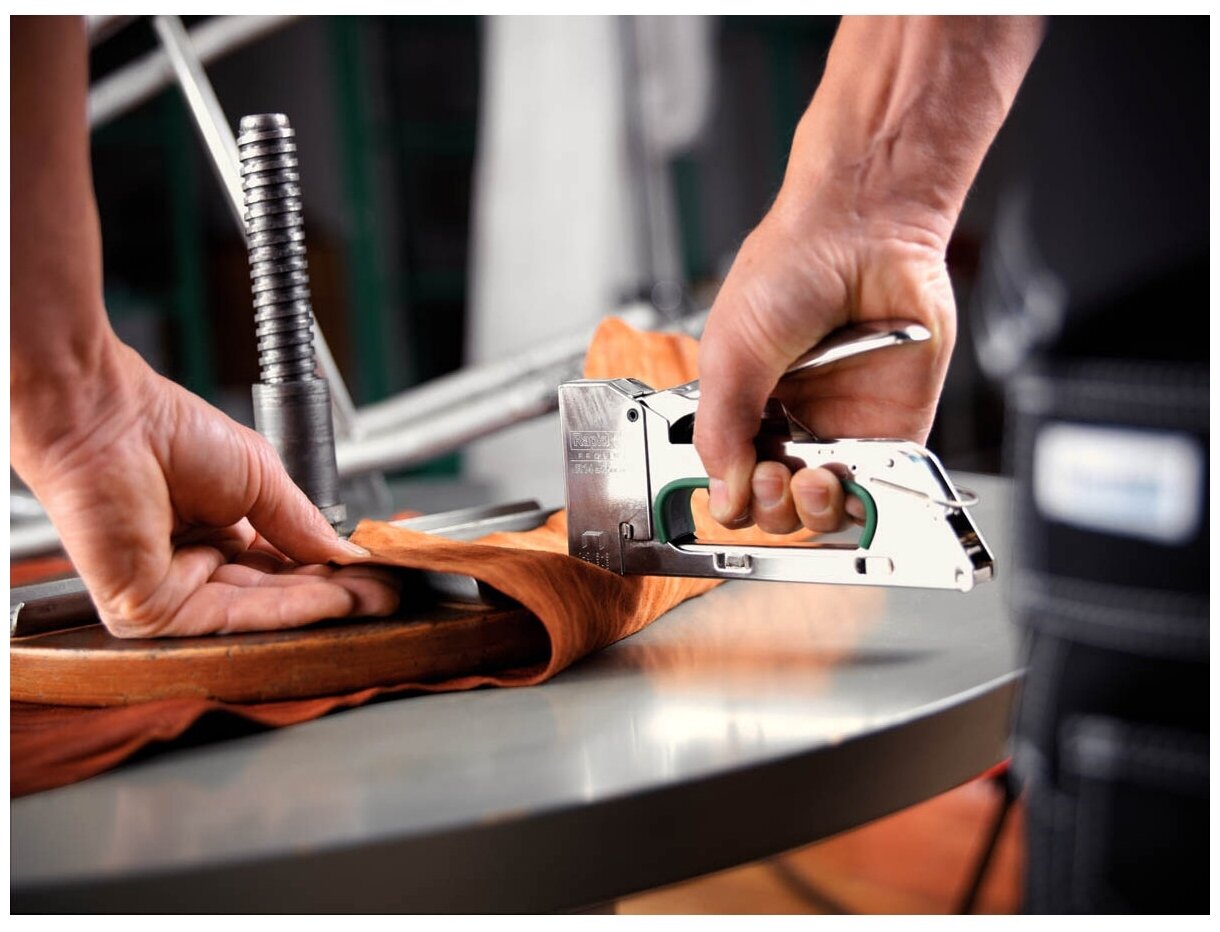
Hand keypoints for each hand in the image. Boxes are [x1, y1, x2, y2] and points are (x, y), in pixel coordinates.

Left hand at [11, 337, 399, 637]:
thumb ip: (302, 523)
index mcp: (213, 531)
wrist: (110, 419)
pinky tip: (331, 597)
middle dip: (335, 594)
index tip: (376, 571)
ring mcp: (169, 592)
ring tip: (371, 595)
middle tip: (384, 592)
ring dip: (321, 604)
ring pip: (258, 612)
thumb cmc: (166, 431)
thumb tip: (346, 553)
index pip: (280, 565)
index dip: (330, 570)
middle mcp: (191, 566)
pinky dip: (285, 609)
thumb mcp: (260, 477)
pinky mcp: (149, 610)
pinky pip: (230, 618)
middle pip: (274, 594)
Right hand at [692, 16, 1040, 536]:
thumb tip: (721, 489)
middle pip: (775, 506)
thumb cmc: (791, 268)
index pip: (731, 480)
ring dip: (810, 512)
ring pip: (825, 510)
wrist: (863, 230)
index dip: (730, 498)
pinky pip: (876, 486)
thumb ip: (720, 427)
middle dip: (768, 508)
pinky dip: (859, 501)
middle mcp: (791, 423)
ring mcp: (841, 429)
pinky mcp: (890, 430)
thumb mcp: (730, 352)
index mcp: (743, 407)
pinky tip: (840, 480)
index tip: (731, 493)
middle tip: (769, 478)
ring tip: (807, 481)